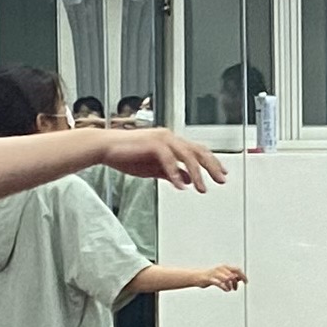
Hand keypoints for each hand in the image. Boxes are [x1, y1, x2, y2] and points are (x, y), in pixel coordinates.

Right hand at [105, 126, 228, 190]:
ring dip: (197, 173)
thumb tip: (189, 180)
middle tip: (221, 180)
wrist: (105, 148)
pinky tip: (180, 186)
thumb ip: (172, 173)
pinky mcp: (152, 144)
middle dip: (212, 166)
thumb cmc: (126, 155)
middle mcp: (169, 137)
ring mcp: (162, 139)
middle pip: (198, 151)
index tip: (221, 174)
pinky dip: (176, 174)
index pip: (197, 151)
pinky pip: (169, 160)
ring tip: (201, 189)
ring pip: (187, 155)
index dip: (211, 162)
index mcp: (171, 142)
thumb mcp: (154, 168)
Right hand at [199, 262, 247, 292]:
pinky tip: (226, 290)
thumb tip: (240, 278)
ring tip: (230, 289)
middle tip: (236, 288)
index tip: (246, 282)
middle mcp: (221, 269)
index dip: (243, 276)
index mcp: (225, 267)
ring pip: (227, 279)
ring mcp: (215, 273)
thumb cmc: (211, 276)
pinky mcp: (210, 279)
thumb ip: (231, 276)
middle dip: (236, 282)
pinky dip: (225, 287)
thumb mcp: (222, 274)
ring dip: (230, 285)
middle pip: (233, 274)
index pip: (237, 269)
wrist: (198, 276)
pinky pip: (220, 283)